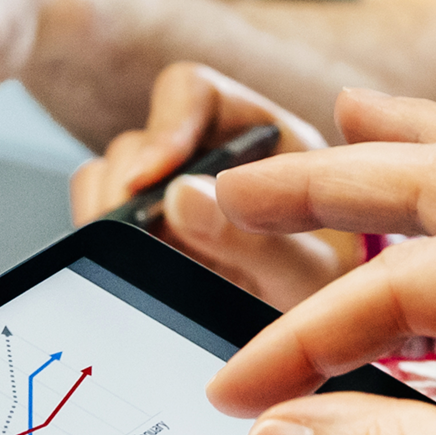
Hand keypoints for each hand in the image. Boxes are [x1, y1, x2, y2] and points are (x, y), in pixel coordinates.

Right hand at [72, 63, 342, 307]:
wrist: (326, 340)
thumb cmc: (336, 294)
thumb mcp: (311, 275)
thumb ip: (257, 241)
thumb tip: (179, 196)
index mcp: (260, 138)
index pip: (192, 94)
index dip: (163, 127)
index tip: (146, 180)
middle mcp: (208, 156)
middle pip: (136, 143)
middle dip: (125, 195)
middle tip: (128, 245)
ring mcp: (170, 194)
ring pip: (106, 181)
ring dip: (110, 224)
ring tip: (138, 268)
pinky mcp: (144, 234)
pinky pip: (98, 223)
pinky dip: (106, 247)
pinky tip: (135, 279)